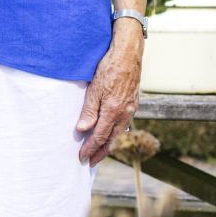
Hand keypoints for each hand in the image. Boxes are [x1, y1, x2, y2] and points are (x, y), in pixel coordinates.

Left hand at [76, 21, 144, 164]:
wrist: (128, 54)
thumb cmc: (109, 68)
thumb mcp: (94, 88)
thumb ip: (89, 110)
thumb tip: (82, 130)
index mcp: (113, 111)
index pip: (99, 136)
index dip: (90, 148)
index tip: (82, 157)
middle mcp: (124, 113)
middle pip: (111, 139)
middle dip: (100, 152)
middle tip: (91, 162)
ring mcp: (131, 108)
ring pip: (118, 132)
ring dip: (109, 143)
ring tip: (100, 151)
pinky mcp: (133, 102)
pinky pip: (124, 123)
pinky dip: (116, 131)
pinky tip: (112, 132)